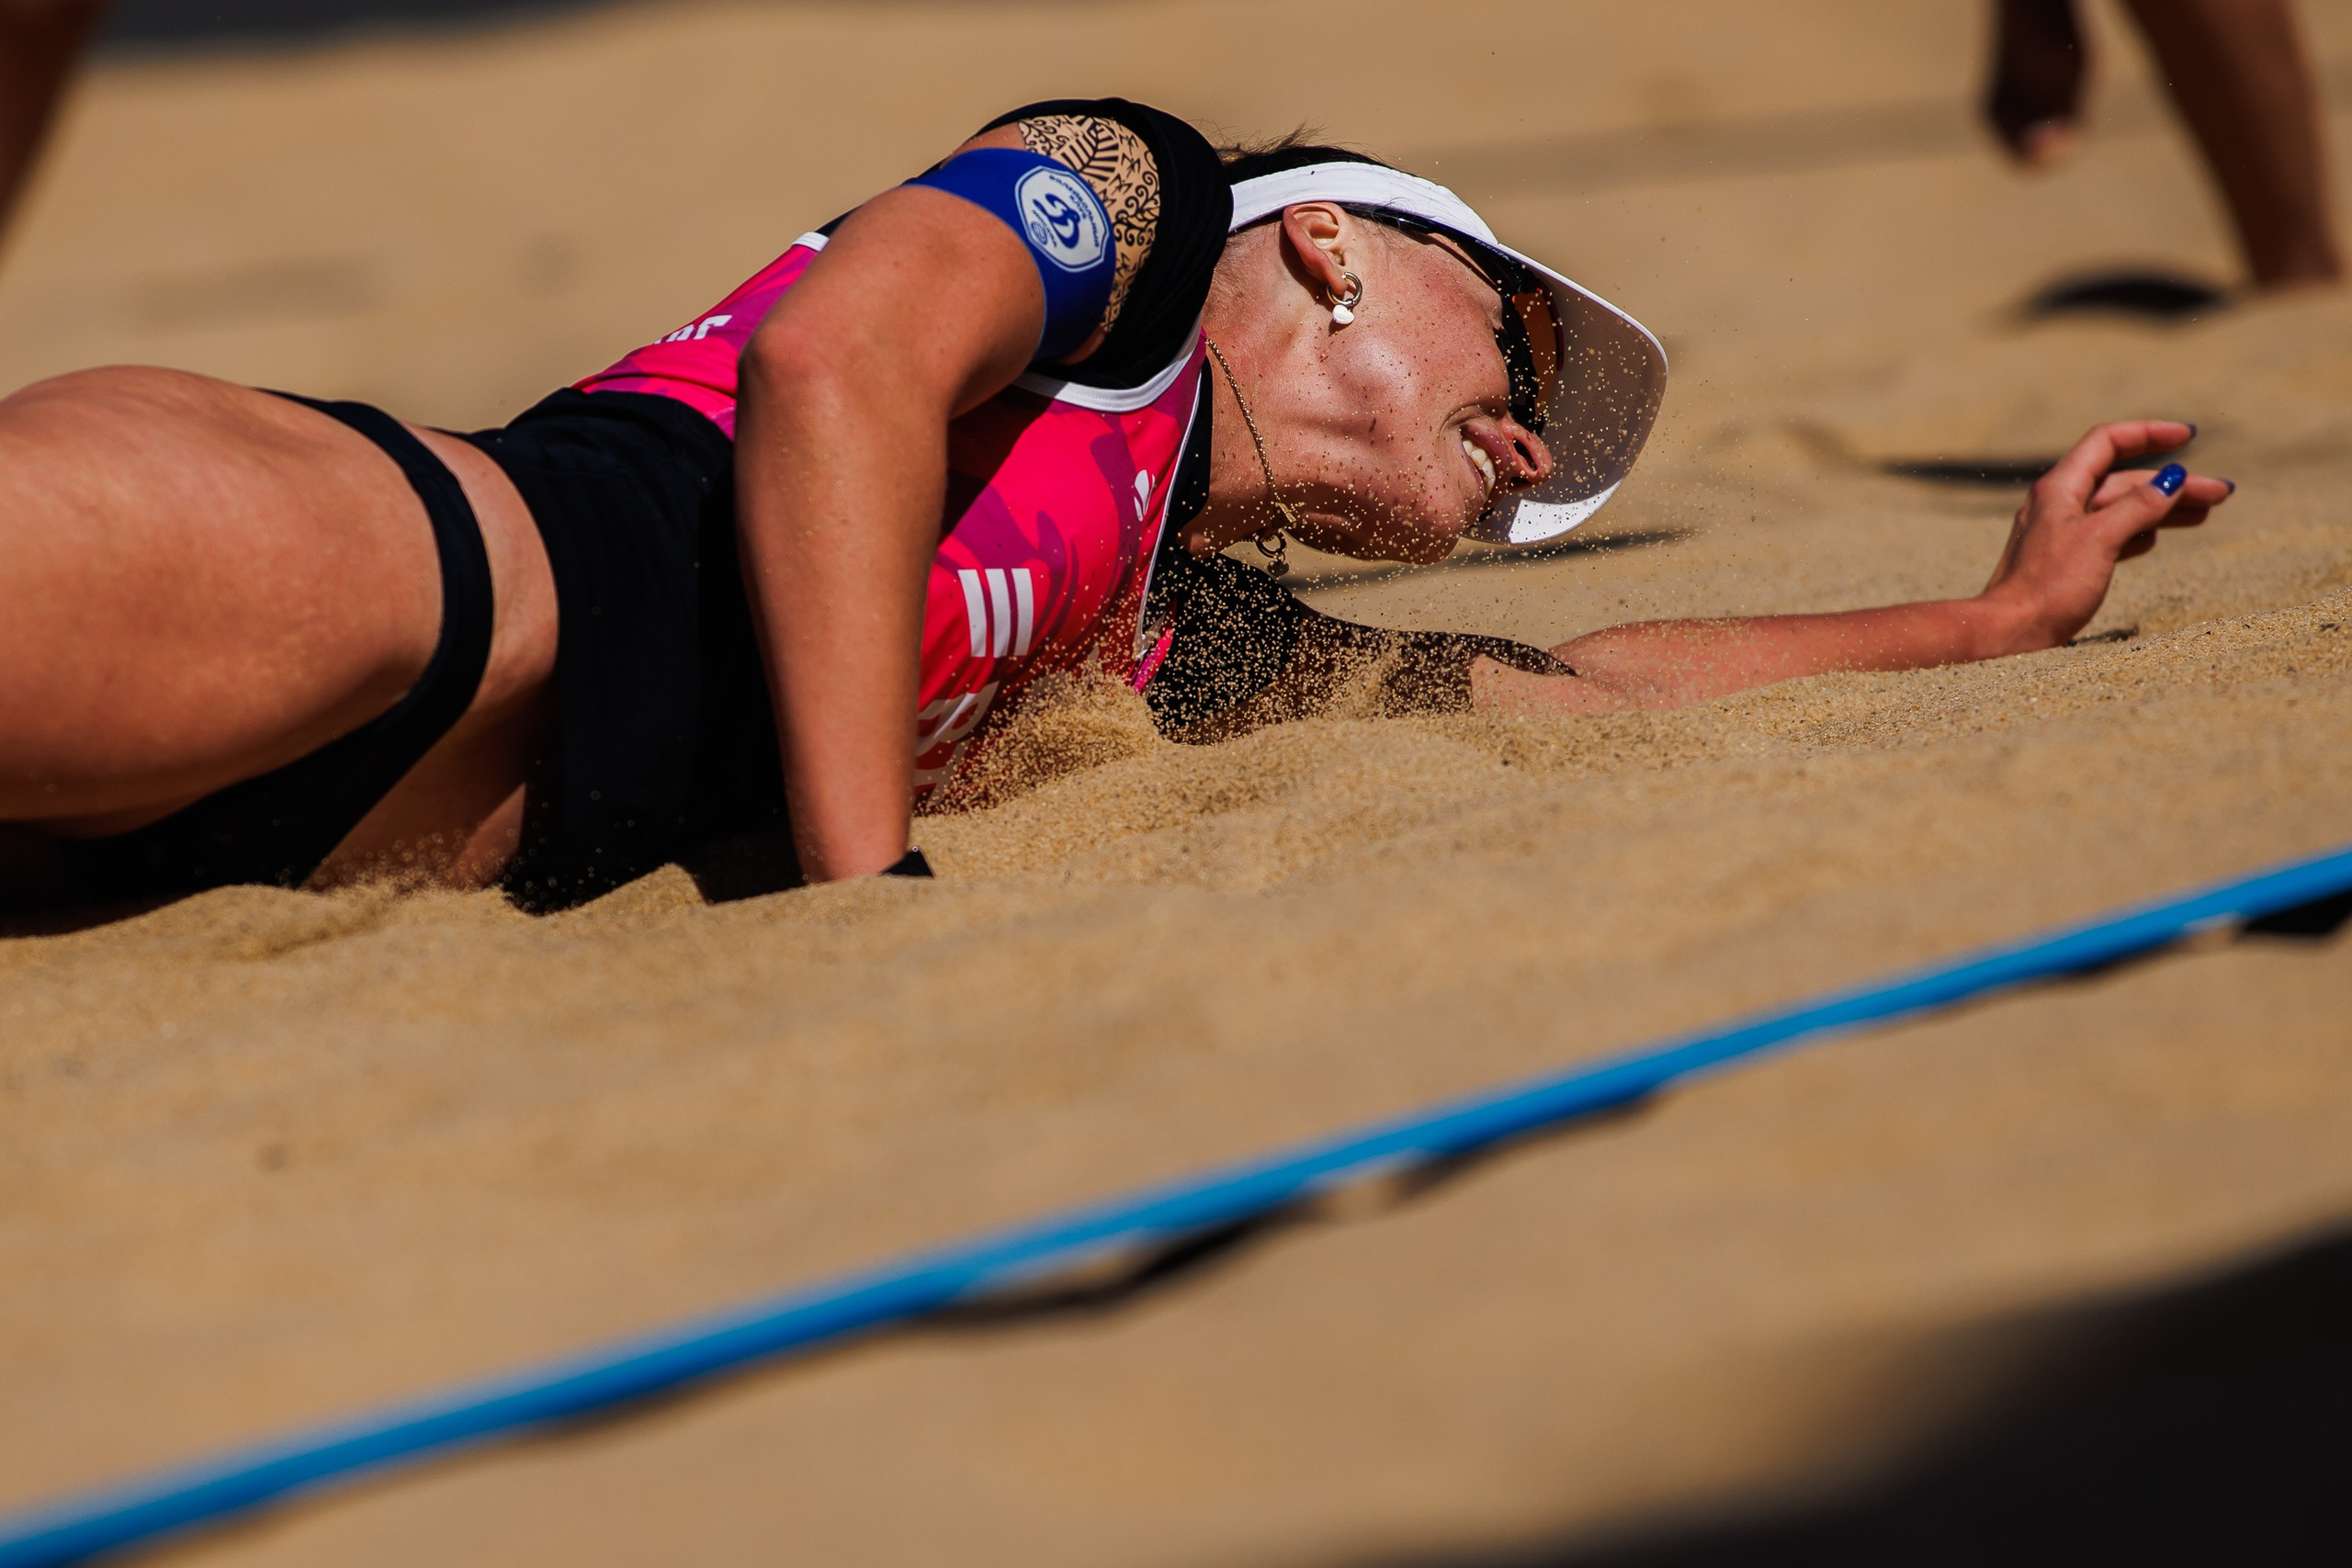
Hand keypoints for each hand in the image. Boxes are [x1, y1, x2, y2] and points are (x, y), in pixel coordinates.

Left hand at [1975, 420, 2231, 652]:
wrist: (2009, 634)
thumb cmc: (2048, 587)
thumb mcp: (2100, 540)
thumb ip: (2137, 507)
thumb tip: (2171, 480)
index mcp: (2060, 488)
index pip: (2108, 443)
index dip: (2149, 434)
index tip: (2189, 436)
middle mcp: (2060, 504)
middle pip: (2124, 481)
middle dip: (2173, 484)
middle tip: (2221, 494)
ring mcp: (2063, 533)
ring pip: (2121, 509)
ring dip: (2163, 509)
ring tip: (2207, 514)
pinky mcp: (2068, 561)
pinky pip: (2110, 535)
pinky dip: (2138, 533)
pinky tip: (2157, 538)